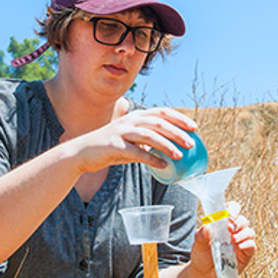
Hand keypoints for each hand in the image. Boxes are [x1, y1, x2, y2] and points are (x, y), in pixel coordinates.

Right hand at [70, 107, 197, 173]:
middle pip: (158, 123)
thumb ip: (147, 143)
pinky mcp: (114, 145)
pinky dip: (151, 158)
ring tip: (179, 155)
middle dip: (177, 132)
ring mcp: (121, 132)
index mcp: (135, 117)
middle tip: (191, 143)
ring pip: (149, 135)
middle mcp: (130, 121)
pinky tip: (162, 165)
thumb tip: (168, 151)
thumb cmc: (109, 148)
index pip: (161, 112)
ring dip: (166, 145)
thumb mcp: (130, 141)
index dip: (179, 118)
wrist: (82, 153)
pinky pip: (136, 152)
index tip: (194, 127)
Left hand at [190, 201, 257, 277]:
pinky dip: (247, 244)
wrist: (204, 275)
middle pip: (243, 220)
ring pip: (249, 231)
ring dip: (242, 233)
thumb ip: (201, 235)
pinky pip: (252, 245)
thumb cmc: (202, 256)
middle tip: (229, 228)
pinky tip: (238, 247)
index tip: (228, 214)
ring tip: (232, 239)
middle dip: (237, 222)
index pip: (232, 210)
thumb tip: (206, 226)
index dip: (233, 209)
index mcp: (223, 224)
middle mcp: (234, 231)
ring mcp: (241, 242)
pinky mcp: (246, 254)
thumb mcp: (197, 245)